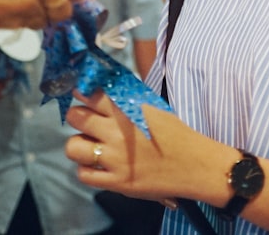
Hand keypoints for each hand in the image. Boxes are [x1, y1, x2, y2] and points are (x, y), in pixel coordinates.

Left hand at [64, 90, 217, 203]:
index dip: (82, 93)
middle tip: (86, 120)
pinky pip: (83, 175)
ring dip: (80, 144)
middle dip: (78, 116)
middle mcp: (117, 133)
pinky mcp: (116, 182)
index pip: (89, 95)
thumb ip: (126, 97)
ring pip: (73, 147)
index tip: (82, 95)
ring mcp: (115, 159)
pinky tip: (98, 164)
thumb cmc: (176, 133)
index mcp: (127, 110)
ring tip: (91, 144)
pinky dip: (87, 169)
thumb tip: (103, 86)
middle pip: (75, 118)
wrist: (195, 165)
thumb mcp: (152, 106)